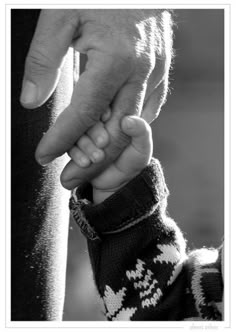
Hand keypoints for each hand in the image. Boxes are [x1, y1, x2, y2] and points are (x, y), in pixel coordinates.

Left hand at [20, 9, 172, 188]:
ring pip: (132, 128)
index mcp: (116, 58)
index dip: (62, 138)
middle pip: (115, 132)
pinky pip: (145, 113)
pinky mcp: (160, 75)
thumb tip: (31, 101)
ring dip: (108, 151)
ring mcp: (155, 75)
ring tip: (85, 166)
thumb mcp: (61, 16)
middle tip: (68, 179)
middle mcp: (141, 72)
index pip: (85, 112)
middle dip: (89, 160)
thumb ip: (44, 59)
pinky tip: (110, 138)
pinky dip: (126, 131)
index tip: (44, 156)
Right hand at [70, 115, 152, 203]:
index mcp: (114, 115)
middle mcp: (97, 121)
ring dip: (84, 144)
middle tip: (103, 143)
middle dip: (93, 130)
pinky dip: (76, 153)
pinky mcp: (75, 145)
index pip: (105, 104)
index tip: (106, 118)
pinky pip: (69, 145)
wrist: (118, 182)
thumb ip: (141, 131)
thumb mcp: (142, 148)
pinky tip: (85, 163)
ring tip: (97, 158)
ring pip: (76, 130)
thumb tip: (128, 120)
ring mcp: (85, 133)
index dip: (103, 109)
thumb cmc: (133, 161)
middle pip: (87, 117)